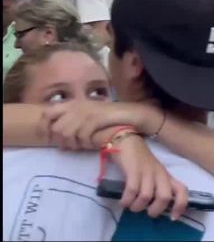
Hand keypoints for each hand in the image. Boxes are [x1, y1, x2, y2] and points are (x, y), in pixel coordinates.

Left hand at [42, 101, 160, 149]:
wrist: (133, 113)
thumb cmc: (110, 117)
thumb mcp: (89, 116)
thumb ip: (73, 121)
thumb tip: (56, 135)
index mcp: (74, 103)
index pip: (47, 114)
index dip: (44, 128)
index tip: (49, 140)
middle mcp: (78, 105)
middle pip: (57, 128)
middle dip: (62, 142)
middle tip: (72, 147)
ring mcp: (88, 111)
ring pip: (68, 133)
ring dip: (74, 144)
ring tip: (82, 146)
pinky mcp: (98, 118)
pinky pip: (83, 134)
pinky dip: (85, 143)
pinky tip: (92, 144)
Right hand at [109, 134, 188, 219]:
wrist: (127, 141)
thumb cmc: (139, 160)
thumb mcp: (153, 173)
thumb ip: (156, 187)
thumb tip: (153, 206)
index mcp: (166, 176)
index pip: (181, 190)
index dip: (181, 205)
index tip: (173, 217)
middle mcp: (159, 174)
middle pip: (165, 197)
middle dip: (156, 210)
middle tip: (146, 212)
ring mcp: (147, 172)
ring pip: (147, 196)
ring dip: (137, 207)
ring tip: (131, 206)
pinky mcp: (133, 170)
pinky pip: (132, 190)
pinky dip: (126, 200)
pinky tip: (122, 201)